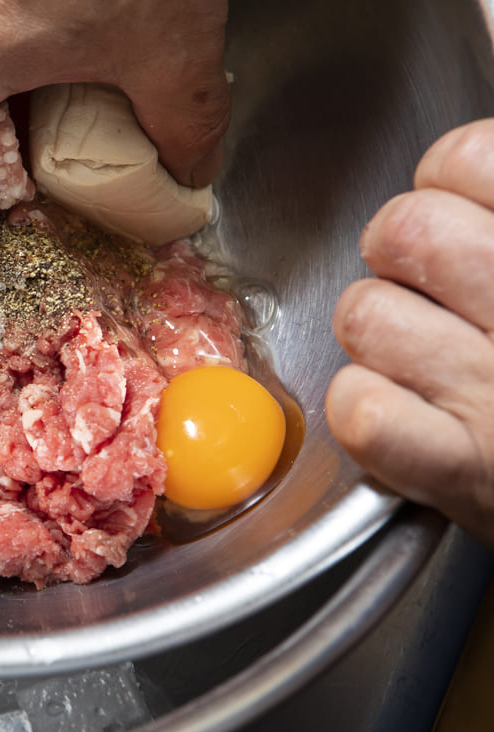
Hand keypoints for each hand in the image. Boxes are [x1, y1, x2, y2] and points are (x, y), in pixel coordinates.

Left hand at [328, 119, 493, 546]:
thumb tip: (458, 169)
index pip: (464, 160)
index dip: (449, 178)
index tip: (466, 205)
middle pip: (400, 231)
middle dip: (399, 246)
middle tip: (433, 275)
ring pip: (364, 315)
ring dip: (378, 327)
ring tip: (429, 345)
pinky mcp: (465, 473)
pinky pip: (361, 411)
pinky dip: (366, 404)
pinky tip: (409, 405)